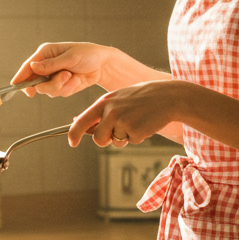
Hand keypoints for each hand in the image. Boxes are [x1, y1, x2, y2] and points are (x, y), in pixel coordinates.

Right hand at [11, 43, 114, 96]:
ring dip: (62, 86)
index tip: (16, 87)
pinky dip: (69, 89)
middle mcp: (46, 66)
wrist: (102, 65)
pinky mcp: (61, 85)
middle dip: (51, 84)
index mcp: (45, 53)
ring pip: (48, 91)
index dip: (20, 77)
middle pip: (36, 83)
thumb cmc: (88, 54)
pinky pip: (59, 93)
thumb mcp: (70, 58)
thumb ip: (51, 65)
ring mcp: (53, 77)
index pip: (28, 66)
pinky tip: (77, 80)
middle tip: (65, 77)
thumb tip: (33, 67)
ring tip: (73, 77)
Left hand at [67, 79, 188, 147]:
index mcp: (104, 102)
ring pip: (115, 142)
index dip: (74, 133)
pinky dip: (138, 136)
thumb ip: (100, 111)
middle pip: (98, 139)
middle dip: (107, 140)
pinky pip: (131, 141)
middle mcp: (110, 111)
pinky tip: (145, 123)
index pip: (82, 120)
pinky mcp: (135, 131)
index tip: (72, 142)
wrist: (167, 96)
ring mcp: (122, 121)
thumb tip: (76, 122)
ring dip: (124, 137)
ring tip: (136, 121)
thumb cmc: (142, 98)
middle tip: (120, 131)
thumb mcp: (118, 99)